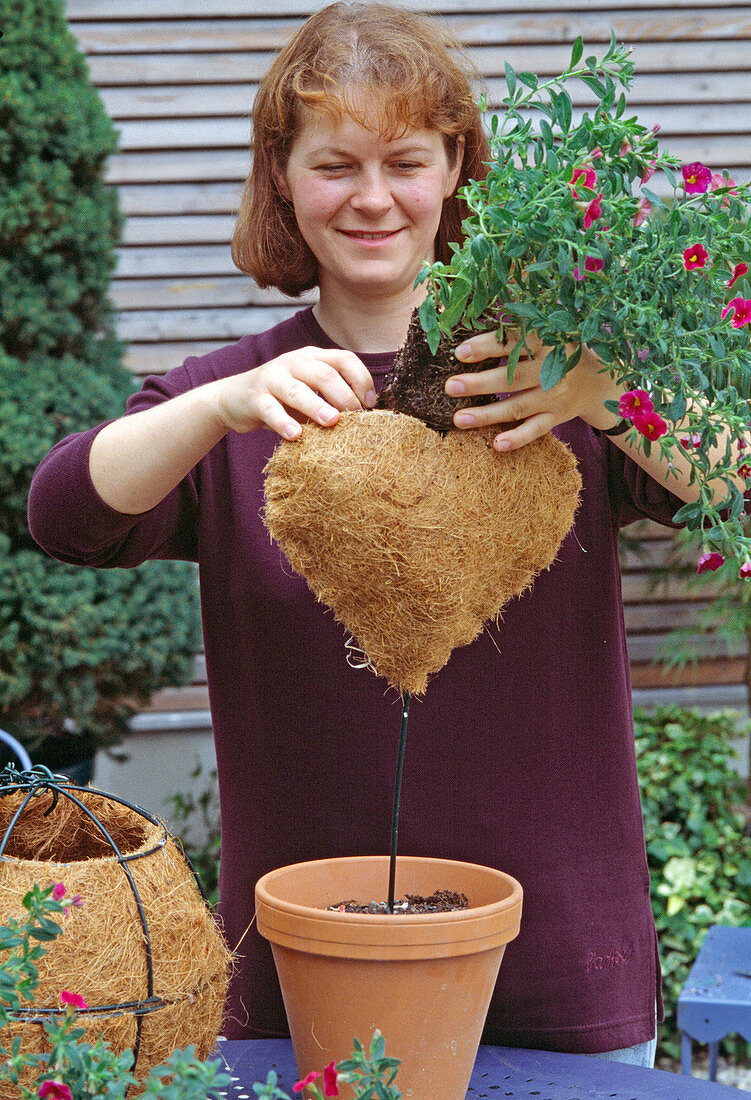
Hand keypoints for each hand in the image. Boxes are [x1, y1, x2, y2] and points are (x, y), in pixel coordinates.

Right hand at [211, 347, 376, 438]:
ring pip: (297, 390)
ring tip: (332, 422)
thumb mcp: (309, 392)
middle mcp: (294, 362)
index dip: (361, 379)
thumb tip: (367, 419)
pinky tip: (295, 435)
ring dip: (317, 406)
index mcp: (313, 357)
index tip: (370, 404)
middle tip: (356, 417)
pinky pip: (270, 409)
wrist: (235, 398)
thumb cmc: (283, 400)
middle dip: (344, 395)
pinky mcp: (255, 397)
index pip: (344, 359)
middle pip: (324, 373)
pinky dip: (283, 422)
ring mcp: (272, 378)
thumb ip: (332, 399)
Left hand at [444, 329, 623, 449]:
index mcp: (549, 342)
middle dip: (480, 383)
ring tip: (458, 419)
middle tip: (450, 386)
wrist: (597, 382)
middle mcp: (553, 370)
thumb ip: (519, 326)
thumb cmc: (559, 352)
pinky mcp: (556, 418)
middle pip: (513, 378)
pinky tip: (496, 444)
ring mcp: (555, 397)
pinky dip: (517, 439)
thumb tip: (483, 304)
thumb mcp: (550, 332)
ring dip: (487, 414)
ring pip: (518, 407)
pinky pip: (535, 431)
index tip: (460, 352)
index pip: (516, 342)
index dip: (488, 346)